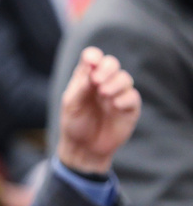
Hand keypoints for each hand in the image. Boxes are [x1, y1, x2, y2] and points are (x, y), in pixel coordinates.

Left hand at [56, 46, 140, 174]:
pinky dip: (124, 98)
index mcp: (86, 78)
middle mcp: (104, 82)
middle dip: (106, 68)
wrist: (84, 148)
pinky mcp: (129, 108)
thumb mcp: (72, 104)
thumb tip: (91, 69)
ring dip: (115, 83)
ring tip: (104, 93)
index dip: (93, 56)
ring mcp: (118, 94)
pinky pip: (132, 97)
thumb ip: (81, 87)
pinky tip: (114, 105)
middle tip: (96, 80)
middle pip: (111, 64)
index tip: (90, 62)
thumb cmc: (75, 123)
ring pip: (124, 78)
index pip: (92, 58)